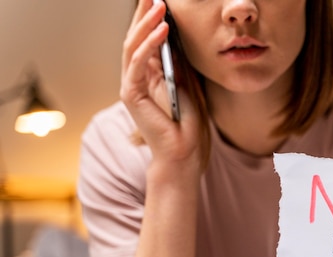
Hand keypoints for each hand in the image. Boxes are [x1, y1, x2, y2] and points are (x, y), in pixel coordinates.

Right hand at [120, 0, 202, 166]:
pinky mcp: (131, 94)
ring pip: (133, 46)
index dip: (153, 18)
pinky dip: (149, 45)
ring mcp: (132, 85)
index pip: (148, 39)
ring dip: (146, 23)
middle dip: (145, 13)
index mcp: (150, 74)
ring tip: (160, 5)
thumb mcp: (189, 83)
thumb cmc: (188, 124)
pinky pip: (137, 63)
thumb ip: (180, 61)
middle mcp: (137, 77)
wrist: (185, 153)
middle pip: (137, 38)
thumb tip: (179, 33)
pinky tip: (162, 30)